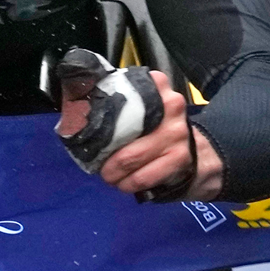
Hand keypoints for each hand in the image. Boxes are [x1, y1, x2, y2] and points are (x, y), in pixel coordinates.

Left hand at [58, 70, 223, 199]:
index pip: (119, 91)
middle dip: (105, 156)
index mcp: (155, 86)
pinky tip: (126, 184)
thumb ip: (115, 104)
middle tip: (100, 166)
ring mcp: (177, 132)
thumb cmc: (156, 131)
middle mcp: (170, 104)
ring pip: (131, 157)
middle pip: (122, 132)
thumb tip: (72, 107)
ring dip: (114, 174)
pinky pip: (144, 176)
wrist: (198, 154)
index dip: (98, 112)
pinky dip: (129, 184)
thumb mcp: (140, 110)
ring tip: (110, 177)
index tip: (87, 126)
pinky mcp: (180, 157)